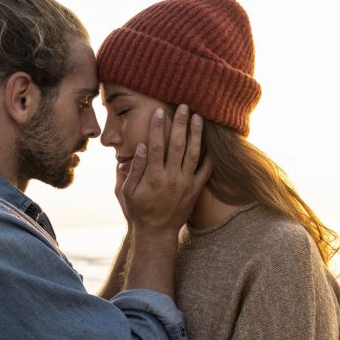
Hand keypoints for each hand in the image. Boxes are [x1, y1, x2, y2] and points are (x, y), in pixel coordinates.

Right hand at [120, 104, 211, 237]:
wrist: (157, 232)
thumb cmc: (138, 210)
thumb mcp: (127, 192)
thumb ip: (134, 169)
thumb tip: (140, 147)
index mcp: (153, 176)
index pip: (155, 146)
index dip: (157, 127)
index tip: (160, 111)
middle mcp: (171, 178)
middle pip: (177, 145)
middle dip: (180, 124)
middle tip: (184, 106)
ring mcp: (185, 184)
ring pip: (193, 154)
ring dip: (196, 134)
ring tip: (198, 117)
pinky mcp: (195, 190)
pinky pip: (206, 171)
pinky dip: (210, 156)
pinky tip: (212, 142)